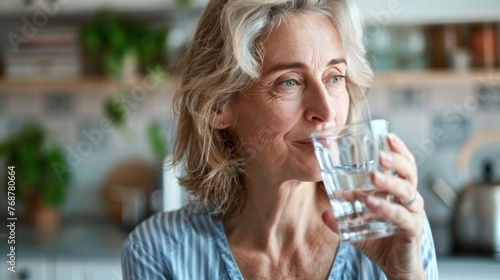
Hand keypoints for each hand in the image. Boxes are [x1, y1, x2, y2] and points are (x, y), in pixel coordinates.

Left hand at [322, 133, 425, 278]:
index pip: (405, 165)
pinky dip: (386, 208)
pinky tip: (372, 202)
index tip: (388, 135)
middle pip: (409, 173)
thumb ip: (344, 214)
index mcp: (400, 191)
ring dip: (389, 182)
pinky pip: (401, 217)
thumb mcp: (359, 224)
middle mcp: (410, 199)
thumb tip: (324, 209)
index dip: (399, 150)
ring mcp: (413, 214)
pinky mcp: (412, 230)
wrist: (396, 267)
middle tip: (381, 154)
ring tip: (374, 175)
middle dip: (397, 160)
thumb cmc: (381, 239)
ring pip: (406, 192)